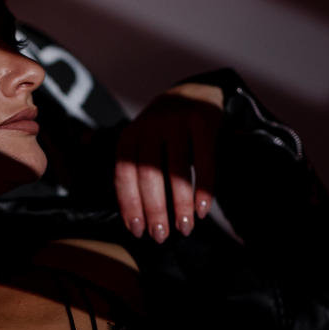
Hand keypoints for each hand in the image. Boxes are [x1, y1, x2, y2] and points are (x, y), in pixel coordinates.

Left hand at [114, 81, 224, 242]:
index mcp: (130, 136)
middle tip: (161, 236)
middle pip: (149, 175)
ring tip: (185, 228)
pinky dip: (204, 189)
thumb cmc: (164, 132)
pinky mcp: (202, 121)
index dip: (129, 205)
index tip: (138, 231)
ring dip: (180, 205)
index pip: (124, 175)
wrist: (196, 93)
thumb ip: (133, 170)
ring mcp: (176, 122)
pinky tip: (202, 209)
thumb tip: (131, 214)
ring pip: (177, 171)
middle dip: (155, 210)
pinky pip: (204, 161)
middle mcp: (149, 126)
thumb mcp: (141, 143)